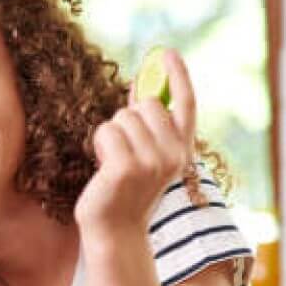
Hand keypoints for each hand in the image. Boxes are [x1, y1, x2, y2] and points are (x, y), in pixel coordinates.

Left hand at [74, 49, 195, 237]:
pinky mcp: (126, 167)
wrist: (115, 232)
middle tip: (122, 150)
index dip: (178, 76)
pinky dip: (99, 144)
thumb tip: (140, 88)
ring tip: (113, 164)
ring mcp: (151, 162)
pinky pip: (106, 131)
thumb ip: (147, 127)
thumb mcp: (144, 157)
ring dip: (111, 135)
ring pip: (122, 117)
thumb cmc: (124, 193)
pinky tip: (103, 168)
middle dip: (127, 119)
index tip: (166, 52)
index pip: (186, 105)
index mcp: (181, 152)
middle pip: (145, 105)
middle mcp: (172, 155)